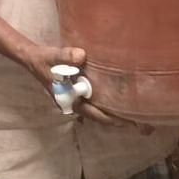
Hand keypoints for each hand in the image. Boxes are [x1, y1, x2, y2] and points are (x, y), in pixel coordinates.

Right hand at [17, 42, 154, 132]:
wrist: (31, 58)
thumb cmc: (43, 60)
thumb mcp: (52, 57)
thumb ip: (65, 56)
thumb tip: (82, 55)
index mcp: (71, 101)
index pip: (97, 114)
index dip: (115, 119)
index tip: (135, 123)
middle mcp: (76, 103)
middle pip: (103, 116)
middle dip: (122, 120)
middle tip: (146, 123)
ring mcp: (78, 99)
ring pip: (101, 110)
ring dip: (117, 113)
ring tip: (139, 113)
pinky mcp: (79, 92)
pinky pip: (98, 101)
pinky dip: (111, 103)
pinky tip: (122, 99)